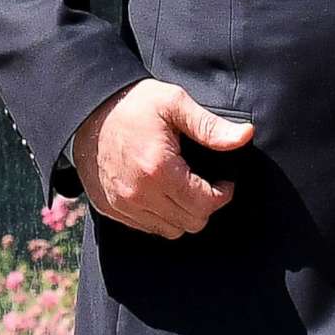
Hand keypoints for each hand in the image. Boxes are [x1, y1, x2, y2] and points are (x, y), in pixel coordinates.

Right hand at [73, 80, 250, 238]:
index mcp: (158, 170)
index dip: (223, 194)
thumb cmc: (135, 104)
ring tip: (188, 188)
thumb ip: (211, 126)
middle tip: (209, 183)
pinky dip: (162, 217)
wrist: (88, 111)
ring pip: (169, 231)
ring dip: (185, 214)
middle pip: (190, 223)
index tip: (225, 179)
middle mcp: (138, 194)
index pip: (204, 204)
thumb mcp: (176, 104)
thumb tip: (246, 135)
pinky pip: (145, 228)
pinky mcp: (109, 208)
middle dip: (207, 205)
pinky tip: (165, 193)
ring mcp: (121, 205)